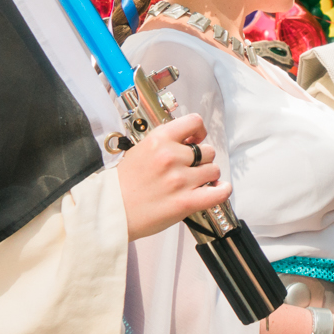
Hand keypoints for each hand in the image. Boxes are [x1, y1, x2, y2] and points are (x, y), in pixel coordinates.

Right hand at [116, 115, 229, 239]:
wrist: (111, 211)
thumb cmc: (123, 185)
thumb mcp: (140, 150)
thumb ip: (166, 143)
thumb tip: (191, 140)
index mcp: (159, 140)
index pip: (194, 122)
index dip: (199, 131)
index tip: (196, 139)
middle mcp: (171, 157)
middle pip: (208, 150)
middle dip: (201, 159)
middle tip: (189, 169)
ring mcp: (180, 180)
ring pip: (214, 170)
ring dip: (207, 176)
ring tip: (194, 183)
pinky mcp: (186, 202)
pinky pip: (220, 192)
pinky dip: (222, 190)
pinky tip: (218, 189)